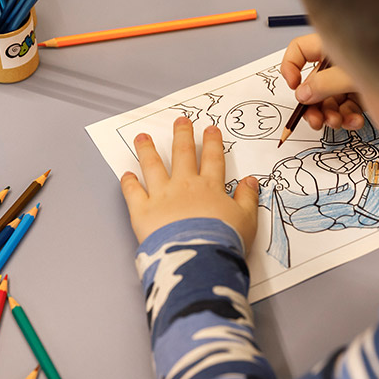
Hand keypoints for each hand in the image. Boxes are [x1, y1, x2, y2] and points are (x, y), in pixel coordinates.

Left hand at [120, 117, 259, 251]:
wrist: (198, 257)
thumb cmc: (223, 241)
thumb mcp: (246, 220)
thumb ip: (247, 199)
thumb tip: (251, 182)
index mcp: (210, 187)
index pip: (212, 159)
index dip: (212, 143)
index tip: (210, 130)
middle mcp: (184, 186)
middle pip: (182, 154)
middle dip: (181, 135)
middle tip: (180, 121)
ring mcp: (161, 196)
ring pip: (153, 166)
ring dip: (148, 150)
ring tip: (143, 137)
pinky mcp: (143, 211)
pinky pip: (133, 193)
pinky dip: (129, 183)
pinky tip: (127, 175)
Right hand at [280, 33, 364, 129]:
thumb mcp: (351, 73)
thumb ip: (325, 84)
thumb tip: (302, 95)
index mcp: (333, 46)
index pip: (301, 49)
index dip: (291, 66)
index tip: (294, 85)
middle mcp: (338, 62)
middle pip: (314, 84)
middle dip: (313, 106)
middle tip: (315, 120)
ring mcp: (350, 79)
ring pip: (329, 100)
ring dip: (330, 116)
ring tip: (336, 122)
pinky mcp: (363, 95)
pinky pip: (348, 109)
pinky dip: (349, 119)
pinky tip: (355, 121)